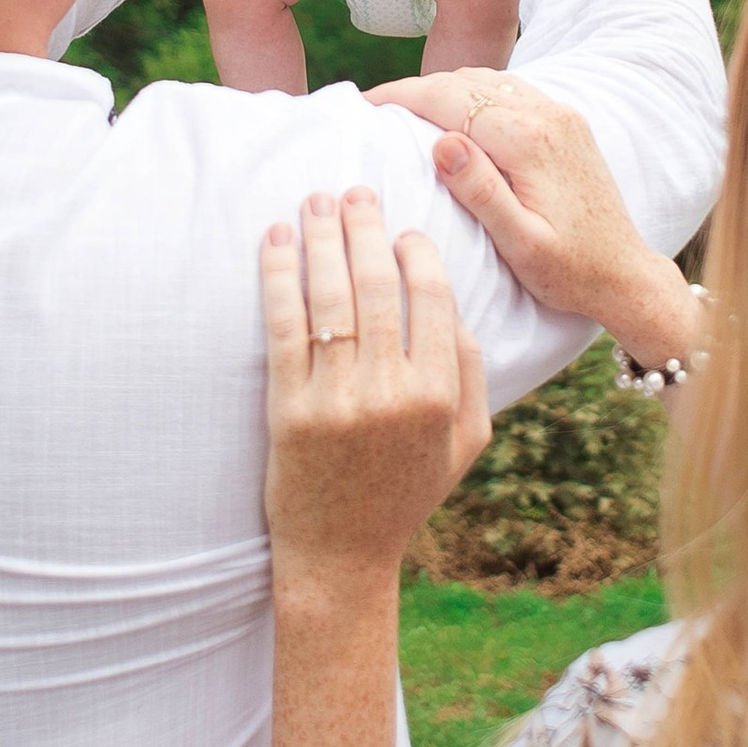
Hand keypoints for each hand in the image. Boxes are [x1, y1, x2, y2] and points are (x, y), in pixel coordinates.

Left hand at [261, 189, 490, 607]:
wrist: (340, 556)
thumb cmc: (405, 493)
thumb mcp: (465, 442)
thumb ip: (470, 373)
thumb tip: (451, 304)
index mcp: (438, 396)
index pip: (430, 299)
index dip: (415, 253)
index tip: (401, 229)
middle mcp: (391, 393)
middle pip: (377, 286)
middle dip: (363, 227)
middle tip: (352, 190)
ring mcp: (337, 400)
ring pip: (330, 297)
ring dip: (321, 238)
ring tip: (313, 201)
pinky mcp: (288, 409)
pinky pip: (283, 326)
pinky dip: (279, 276)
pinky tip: (277, 241)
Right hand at [364, 76, 701, 371]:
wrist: (624, 272)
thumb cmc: (568, 270)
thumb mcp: (520, 243)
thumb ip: (481, 192)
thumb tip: (442, 142)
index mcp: (529, 142)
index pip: (451, 100)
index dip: (403, 96)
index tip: (364, 103)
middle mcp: (548, 116)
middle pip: (467, 83)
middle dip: (417, 89)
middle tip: (373, 106)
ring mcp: (561, 115)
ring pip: (489, 80)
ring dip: (446, 88)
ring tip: (405, 110)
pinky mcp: (567, 123)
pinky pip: (511, 91)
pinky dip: (474, 93)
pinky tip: (453, 115)